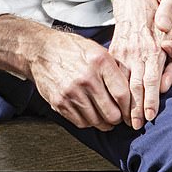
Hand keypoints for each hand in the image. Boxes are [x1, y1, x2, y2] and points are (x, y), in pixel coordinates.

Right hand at [0, 14, 129, 131]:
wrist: (41, 51)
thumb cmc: (71, 49)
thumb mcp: (97, 50)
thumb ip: (114, 69)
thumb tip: (131, 91)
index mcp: (100, 62)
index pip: (122, 94)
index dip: (130, 108)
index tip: (131, 113)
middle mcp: (87, 78)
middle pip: (111, 113)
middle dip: (118, 118)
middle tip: (118, 117)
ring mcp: (72, 92)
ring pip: (97, 121)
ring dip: (103, 123)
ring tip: (105, 117)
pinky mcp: (60, 103)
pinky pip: (81, 122)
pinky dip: (89, 122)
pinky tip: (90, 114)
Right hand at [110, 0, 166, 129]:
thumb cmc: (158, 9)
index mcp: (153, 48)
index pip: (152, 79)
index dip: (150, 99)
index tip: (149, 116)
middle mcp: (137, 51)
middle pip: (135, 85)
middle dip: (134, 107)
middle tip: (134, 126)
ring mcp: (123, 50)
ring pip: (121, 80)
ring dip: (122, 101)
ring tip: (122, 118)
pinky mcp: (114, 48)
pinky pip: (112, 71)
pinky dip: (111, 86)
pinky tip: (111, 99)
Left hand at [151, 0, 171, 92]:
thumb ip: (169, 9)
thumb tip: (163, 26)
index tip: (166, 46)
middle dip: (168, 75)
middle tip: (159, 85)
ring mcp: (169, 40)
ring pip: (164, 64)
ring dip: (156, 77)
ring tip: (147, 88)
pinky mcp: (155, 40)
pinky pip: (150, 56)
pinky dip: (142, 65)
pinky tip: (132, 74)